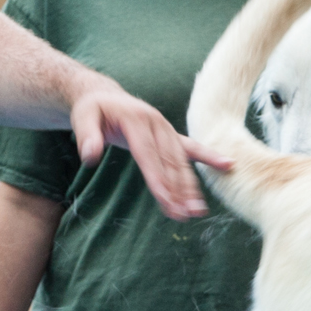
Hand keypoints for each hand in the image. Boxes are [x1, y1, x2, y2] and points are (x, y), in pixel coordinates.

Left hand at [70, 81, 222, 219]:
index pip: (148, 154)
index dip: (157, 178)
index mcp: (137, 120)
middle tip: (184, 215)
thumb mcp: (82, 118)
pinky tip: (227, 166)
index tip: (166, 200)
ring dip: (190, 186)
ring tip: (197, 211)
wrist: (104, 96)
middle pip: (169, 161)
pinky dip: (208, 157)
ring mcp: (166, 128)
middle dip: (178, 189)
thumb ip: (86, 137)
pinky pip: (191, 148)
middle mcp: (156, 123)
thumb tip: (90, 157)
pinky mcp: (170, 135)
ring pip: (181, 160)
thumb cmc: (92, 110)